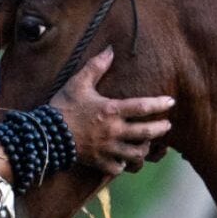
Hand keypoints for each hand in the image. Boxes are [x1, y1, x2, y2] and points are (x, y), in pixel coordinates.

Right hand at [49, 47, 174, 175]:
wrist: (46, 134)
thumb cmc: (63, 106)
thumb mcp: (78, 83)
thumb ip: (96, 66)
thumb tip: (110, 49)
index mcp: (111, 111)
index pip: (143, 107)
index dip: (160, 104)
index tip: (171, 101)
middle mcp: (113, 131)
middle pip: (146, 133)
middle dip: (160, 129)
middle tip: (167, 126)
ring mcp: (107, 149)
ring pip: (136, 154)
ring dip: (144, 149)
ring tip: (147, 143)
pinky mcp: (98, 161)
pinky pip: (118, 168)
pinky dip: (124, 165)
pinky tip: (125, 159)